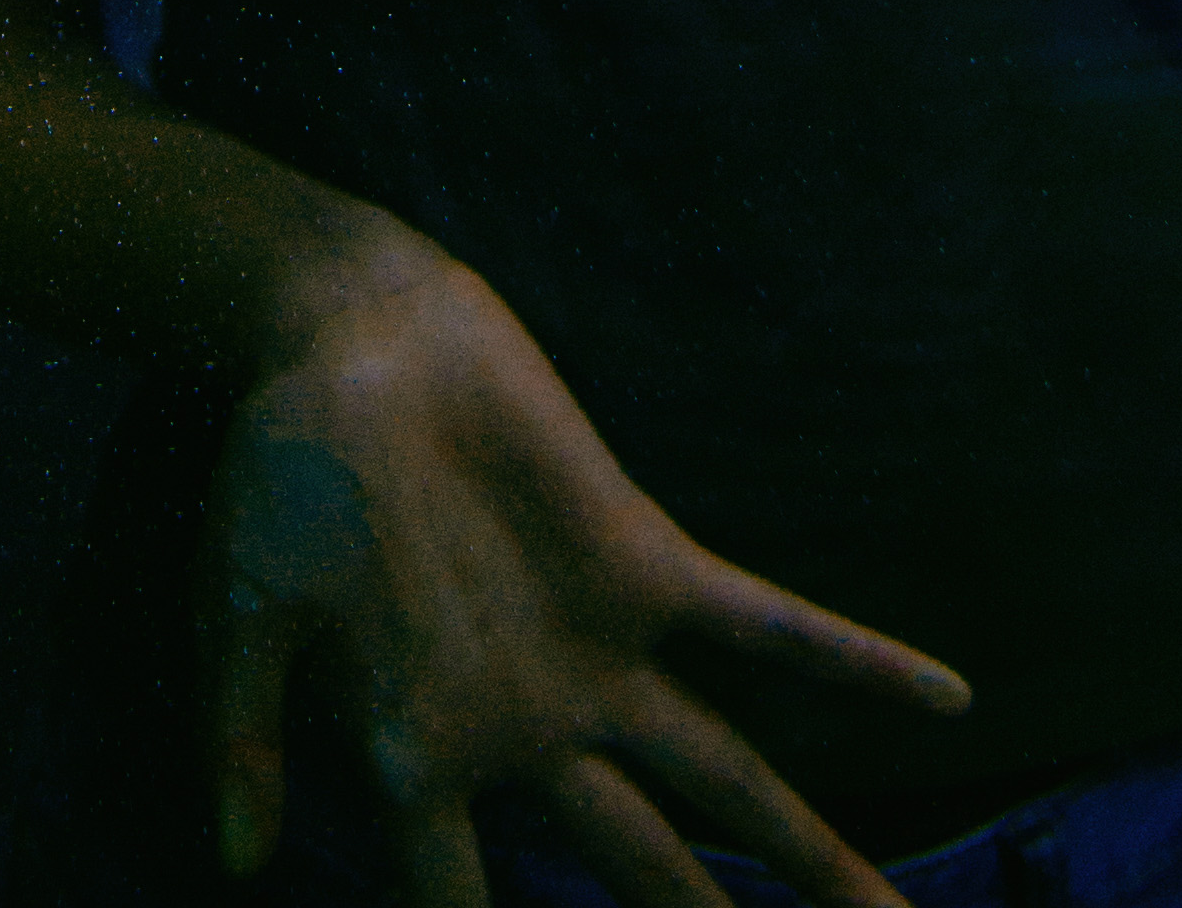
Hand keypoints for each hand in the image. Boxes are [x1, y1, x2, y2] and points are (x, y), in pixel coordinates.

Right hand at [205, 259, 968, 907]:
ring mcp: (597, 654)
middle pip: (644, 882)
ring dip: (819, 861)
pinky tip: (948, 697)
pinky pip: (767, 630)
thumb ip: (239, 727)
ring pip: (731, 787)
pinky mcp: (640, 562)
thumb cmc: (277, 467)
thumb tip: (233, 864)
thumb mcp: (238, 600)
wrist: (345, 329)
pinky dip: (853, 666)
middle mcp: (531, 729)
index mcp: (427, 753)